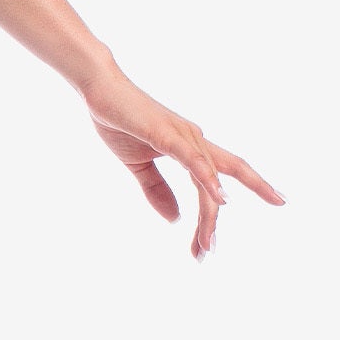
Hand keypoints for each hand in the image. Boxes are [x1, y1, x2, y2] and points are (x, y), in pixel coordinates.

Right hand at [80, 69, 286, 260]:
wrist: (98, 87)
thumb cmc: (118, 119)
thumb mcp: (137, 164)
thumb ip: (156, 190)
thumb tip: (176, 220)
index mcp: (189, 147)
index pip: (218, 179)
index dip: (230, 202)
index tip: (241, 226)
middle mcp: (195, 140)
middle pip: (223, 180)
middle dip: (216, 219)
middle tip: (209, 252)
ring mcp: (183, 135)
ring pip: (208, 180)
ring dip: (210, 213)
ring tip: (206, 244)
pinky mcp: (166, 134)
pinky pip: (193, 161)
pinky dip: (209, 181)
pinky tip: (221, 200)